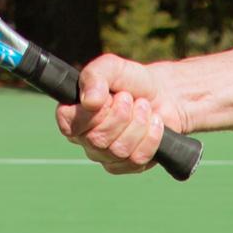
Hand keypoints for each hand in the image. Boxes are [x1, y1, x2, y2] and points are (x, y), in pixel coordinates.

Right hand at [55, 53, 179, 175]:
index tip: (107, 97)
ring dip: (138, 123)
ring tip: (144, 107)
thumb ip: (94, 76)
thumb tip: (89, 101)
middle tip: (130, 98)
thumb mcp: (111, 67)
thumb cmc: (131, 81)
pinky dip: (151, 137)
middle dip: (121, 114)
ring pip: (119, 151)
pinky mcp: (129, 165)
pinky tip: (154, 122)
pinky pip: (137, 159)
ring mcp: (107, 156)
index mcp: (74, 115)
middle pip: (97, 140)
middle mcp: (86, 139)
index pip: (69, 123)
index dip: (91, 113)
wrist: (163, 93)